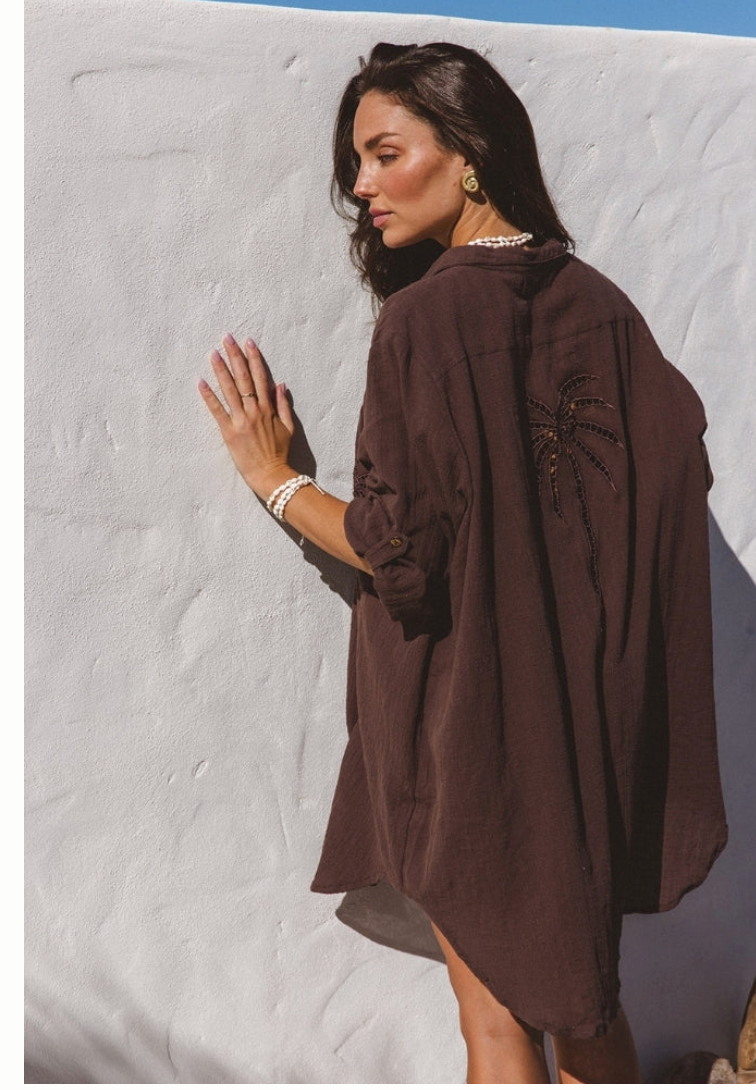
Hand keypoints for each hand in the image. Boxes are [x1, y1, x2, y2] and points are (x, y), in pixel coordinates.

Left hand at [198, 333, 294, 496]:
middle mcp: (255, 410)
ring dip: (221, 370)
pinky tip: (201, 381)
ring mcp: (241, 420)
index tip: (248, 342)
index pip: (260, 377)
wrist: (271, 474)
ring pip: (230, 389)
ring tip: (213, 353)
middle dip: (235, 356)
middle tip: (227, 338)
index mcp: (269, 408)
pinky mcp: (229, 431)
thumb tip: (281, 385)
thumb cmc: (280, 453)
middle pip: (244, 378)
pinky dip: (209, 395)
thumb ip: (283, 405)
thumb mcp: (288, 428)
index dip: (254, 358)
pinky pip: (217, 410)